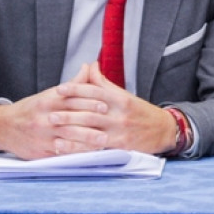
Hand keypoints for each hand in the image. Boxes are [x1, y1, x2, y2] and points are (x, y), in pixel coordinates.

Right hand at [0, 84, 106, 159]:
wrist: (4, 126)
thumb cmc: (32, 109)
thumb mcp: (50, 94)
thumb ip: (73, 84)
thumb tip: (90, 67)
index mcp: (48, 101)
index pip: (71, 100)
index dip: (89, 102)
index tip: (105, 105)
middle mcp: (45, 117)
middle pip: (71, 118)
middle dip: (91, 121)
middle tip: (108, 122)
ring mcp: (43, 135)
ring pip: (67, 136)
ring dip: (86, 139)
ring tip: (103, 141)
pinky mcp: (41, 149)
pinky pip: (60, 151)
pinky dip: (75, 152)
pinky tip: (87, 153)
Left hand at [52, 62, 179, 155]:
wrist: (163, 130)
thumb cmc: (141, 112)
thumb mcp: (124, 95)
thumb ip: (104, 83)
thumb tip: (89, 66)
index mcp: (121, 99)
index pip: (95, 91)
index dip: (76, 90)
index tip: (60, 89)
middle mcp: (120, 114)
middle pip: (90, 111)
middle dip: (69, 112)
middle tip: (50, 112)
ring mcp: (120, 131)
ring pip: (91, 129)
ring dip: (70, 129)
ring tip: (54, 127)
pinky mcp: (120, 147)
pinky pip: (95, 147)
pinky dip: (78, 147)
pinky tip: (64, 147)